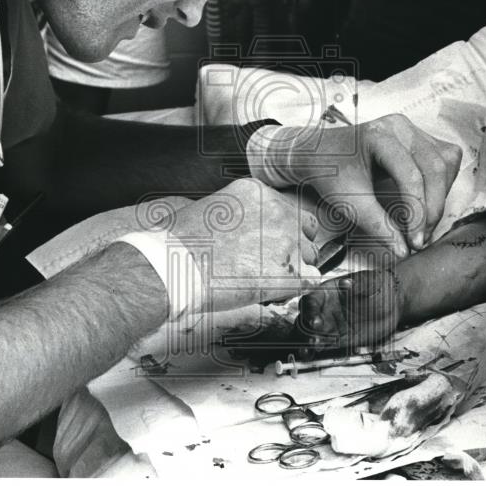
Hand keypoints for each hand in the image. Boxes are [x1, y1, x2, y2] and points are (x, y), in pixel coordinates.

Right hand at [169, 179, 320, 312]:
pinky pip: (311, 282)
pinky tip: (276, 293)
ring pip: (310, 257)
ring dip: (294, 270)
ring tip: (265, 280)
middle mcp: (278, 211)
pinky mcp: (289, 273)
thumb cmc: (180, 242)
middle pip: (305, 229)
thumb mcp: (211, 207)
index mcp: (258, 192)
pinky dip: (298, 289)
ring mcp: (287, 242)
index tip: (266, 243)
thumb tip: (244, 230)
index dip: (278, 230)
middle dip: (293, 246)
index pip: (286, 209)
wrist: (173, 266)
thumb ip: (239, 213)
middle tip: (269, 263)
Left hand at [286, 114, 461, 258]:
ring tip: (422, 225)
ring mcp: (411, 129)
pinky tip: (426, 203)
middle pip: (435, 167)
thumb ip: (378, 226)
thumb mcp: (349, 203)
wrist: (317, 154)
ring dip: (440, 197)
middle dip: (432, 208)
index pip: (411, 175)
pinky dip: (440, 185)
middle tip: (421, 238)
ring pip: (445, 164)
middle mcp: (399, 126)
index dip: (417, 211)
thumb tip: (403, 251)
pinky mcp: (418, 138)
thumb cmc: (329, 172)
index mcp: (379, 135)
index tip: (414, 241)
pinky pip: (443, 160)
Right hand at [296, 268, 403, 353]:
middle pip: (306, 320)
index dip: (310, 310)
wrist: (392, 304)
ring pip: (310, 334)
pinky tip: (310, 356)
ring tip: (310, 350)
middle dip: (306, 331)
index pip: (311, 301)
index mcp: (327, 292)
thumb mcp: (370, 282)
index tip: (314, 320)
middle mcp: (324, 309)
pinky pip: (323, 346)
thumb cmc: (377, 287)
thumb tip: (346, 283)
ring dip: (307, 342)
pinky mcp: (338, 340)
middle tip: (314, 340)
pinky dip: (314, 351)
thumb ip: (359, 283)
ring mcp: (330, 326)